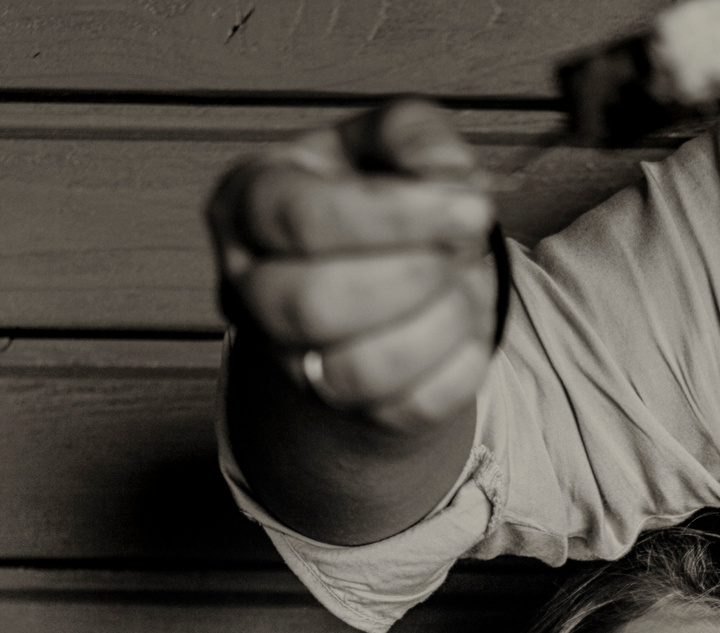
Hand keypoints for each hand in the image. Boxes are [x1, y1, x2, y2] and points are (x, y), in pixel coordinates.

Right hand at [207, 98, 499, 433]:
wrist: (370, 277)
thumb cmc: (369, 197)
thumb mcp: (385, 139)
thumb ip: (418, 134)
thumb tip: (453, 180)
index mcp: (247, 206)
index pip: (301, 219)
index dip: (393, 216)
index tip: (472, 207)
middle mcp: (250, 292)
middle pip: (310, 306)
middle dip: (411, 276)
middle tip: (466, 247)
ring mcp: (290, 362)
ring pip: (355, 372)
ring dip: (438, 323)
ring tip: (468, 281)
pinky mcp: (343, 411)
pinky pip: (404, 410)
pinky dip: (457, 368)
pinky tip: (467, 325)